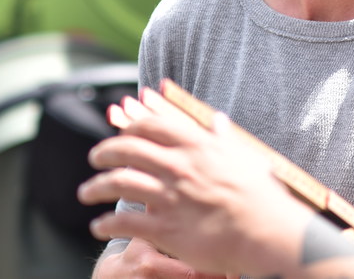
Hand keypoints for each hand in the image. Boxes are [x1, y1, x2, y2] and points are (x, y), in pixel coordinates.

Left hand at [77, 92, 312, 275]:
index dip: (130, 127)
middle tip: (95, 158)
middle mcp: (178, 166)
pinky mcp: (166, 228)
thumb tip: (217, 120)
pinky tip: (99, 226)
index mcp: (196, 146)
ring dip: (95, 187)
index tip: (121, 133)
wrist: (267, 234)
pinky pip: (124, 222)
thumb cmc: (260, 196)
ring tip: (86, 193)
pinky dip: (105, 224)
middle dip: (104, 152)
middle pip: (127, 149)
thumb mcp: (243, 157)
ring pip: (118, 183)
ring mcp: (170, 197)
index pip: (151, 126)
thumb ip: (223, 138)